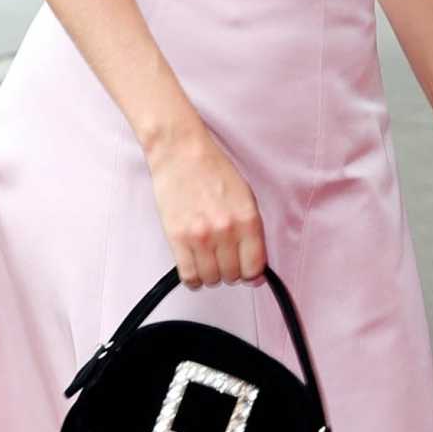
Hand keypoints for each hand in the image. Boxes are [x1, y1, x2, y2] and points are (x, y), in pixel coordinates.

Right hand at [148, 123, 266, 287]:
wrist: (181, 152)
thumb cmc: (213, 170)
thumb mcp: (245, 196)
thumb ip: (252, 231)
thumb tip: (254, 265)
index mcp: (247, 219)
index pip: (255, 267)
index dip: (251, 274)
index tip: (246, 271)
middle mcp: (226, 231)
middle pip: (232, 275)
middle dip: (229, 271)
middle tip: (223, 258)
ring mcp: (200, 236)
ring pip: (211, 279)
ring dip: (210, 274)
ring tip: (207, 259)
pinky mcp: (177, 238)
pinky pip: (188, 275)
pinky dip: (192, 278)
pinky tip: (193, 265)